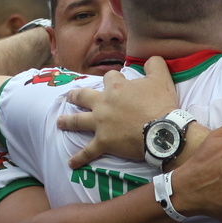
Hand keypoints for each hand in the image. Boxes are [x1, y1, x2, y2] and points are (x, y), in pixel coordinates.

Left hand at [58, 57, 179, 168]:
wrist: (162, 131)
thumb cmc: (161, 105)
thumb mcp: (161, 78)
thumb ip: (154, 64)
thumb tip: (150, 59)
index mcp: (116, 88)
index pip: (109, 78)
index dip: (112, 80)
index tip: (116, 82)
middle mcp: (103, 104)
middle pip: (84, 96)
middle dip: (76, 96)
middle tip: (70, 97)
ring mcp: (101, 124)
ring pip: (78, 121)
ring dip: (68, 121)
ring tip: (60, 122)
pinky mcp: (103, 142)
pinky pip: (88, 151)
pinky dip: (79, 158)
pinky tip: (71, 163)